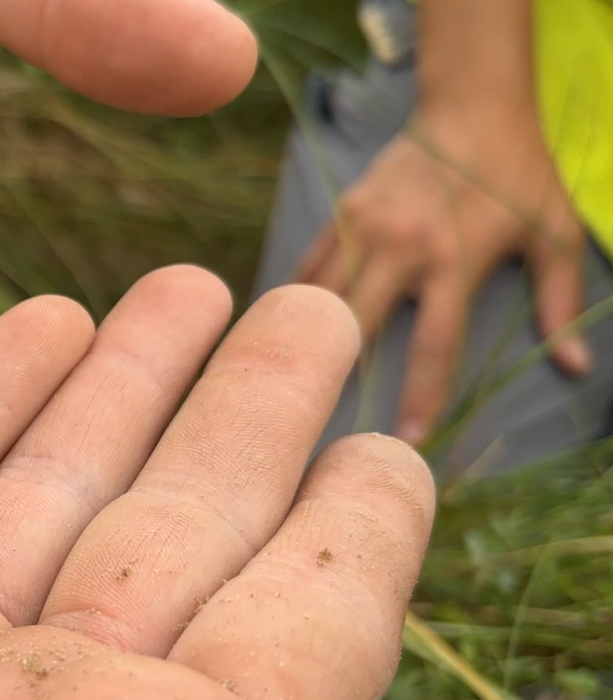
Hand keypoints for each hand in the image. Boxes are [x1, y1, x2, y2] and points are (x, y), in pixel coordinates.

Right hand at [292, 109, 591, 444]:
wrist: (471, 107)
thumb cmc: (519, 174)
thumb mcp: (556, 233)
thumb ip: (559, 302)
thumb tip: (576, 367)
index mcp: (455, 261)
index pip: (433, 344)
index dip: (419, 395)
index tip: (406, 440)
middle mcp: (402, 248)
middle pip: (356, 324)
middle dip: (337, 374)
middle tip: (319, 419)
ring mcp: (363, 228)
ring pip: (320, 296)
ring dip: (304, 338)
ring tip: (286, 380)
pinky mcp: (342, 213)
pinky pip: (308, 267)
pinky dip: (293, 300)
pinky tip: (278, 331)